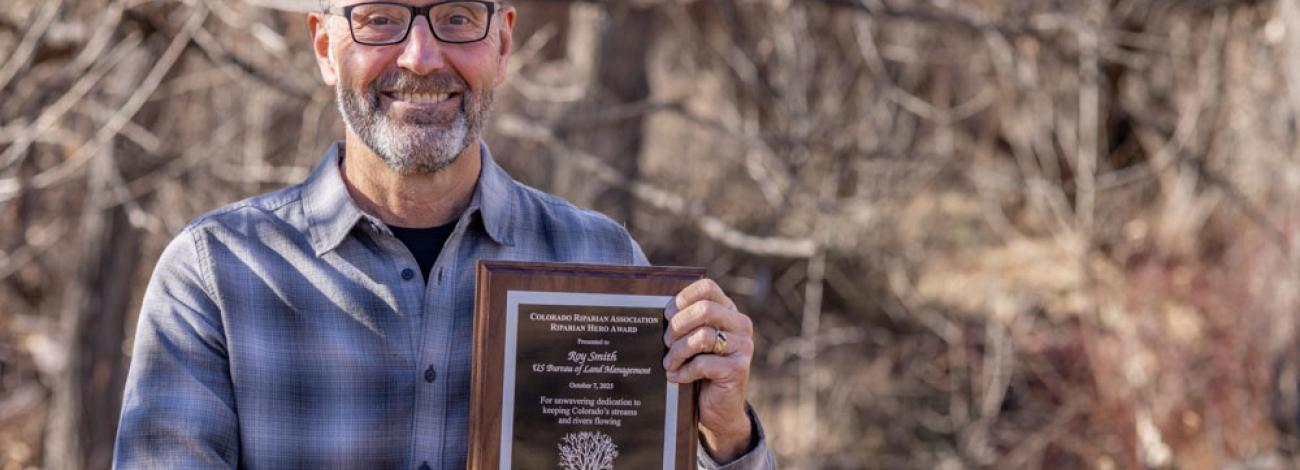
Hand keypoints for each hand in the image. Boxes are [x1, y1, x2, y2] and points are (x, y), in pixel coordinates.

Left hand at [663, 278, 754, 462]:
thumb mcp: (694, 342)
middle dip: (677, 326)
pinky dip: (684, 371)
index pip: (708, 288)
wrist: (719, 408)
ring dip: (678, 352)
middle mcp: (740, 325)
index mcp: (729, 312)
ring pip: (702, 337)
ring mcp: (743, 347)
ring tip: (669, 363)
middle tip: (665, 342)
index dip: (683, 297)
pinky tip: (676, 377)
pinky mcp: (738, 369)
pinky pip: (703, 363)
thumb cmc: (701, 370)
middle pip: (705, 309)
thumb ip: (686, 324)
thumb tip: (654, 310)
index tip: (667, 314)